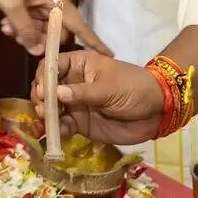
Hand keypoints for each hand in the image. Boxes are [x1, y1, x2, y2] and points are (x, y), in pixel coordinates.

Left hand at [0, 0, 111, 55]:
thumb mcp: (11, 4)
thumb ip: (25, 29)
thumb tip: (38, 51)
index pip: (80, 25)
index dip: (94, 41)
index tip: (109, 55)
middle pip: (57, 29)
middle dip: (40, 38)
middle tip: (18, 41)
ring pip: (42, 24)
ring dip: (26, 30)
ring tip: (5, 29)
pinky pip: (32, 15)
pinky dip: (21, 21)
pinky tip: (5, 23)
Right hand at [30, 50, 162, 145]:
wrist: (157, 111)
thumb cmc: (134, 88)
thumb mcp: (109, 88)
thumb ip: (82, 92)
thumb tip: (55, 93)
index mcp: (79, 65)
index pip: (52, 65)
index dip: (44, 76)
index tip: (42, 90)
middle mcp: (72, 83)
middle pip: (46, 87)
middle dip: (40, 97)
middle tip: (42, 108)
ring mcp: (75, 103)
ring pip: (51, 107)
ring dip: (45, 114)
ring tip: (46, 120)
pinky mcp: (80, 123)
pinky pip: (62, 125)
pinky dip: (56, 129)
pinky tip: (57, 132)